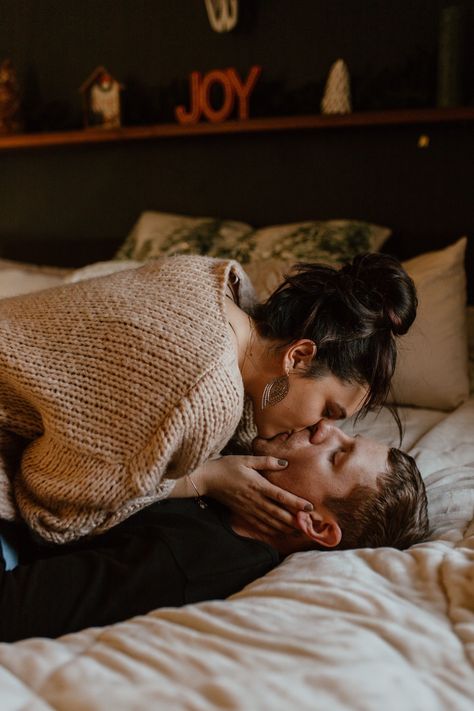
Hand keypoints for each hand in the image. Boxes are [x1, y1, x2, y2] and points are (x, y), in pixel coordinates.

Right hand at [192, 455, 312, 536]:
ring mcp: (248, 508)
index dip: (295, 502)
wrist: (206, 479)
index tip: (309, 507)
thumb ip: (266, 461)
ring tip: (298, 531)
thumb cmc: (226, 466)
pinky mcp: (242, 513)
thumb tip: (284, 463)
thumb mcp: (246, 459)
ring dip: (284, 527)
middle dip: (294, 520)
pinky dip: (269, 530)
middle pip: (278, 513)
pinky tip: (278, 533)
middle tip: (308, 525)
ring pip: (269, 521)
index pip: (280, 496)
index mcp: (257, 485)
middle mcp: (254, 499)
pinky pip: (258, 524)